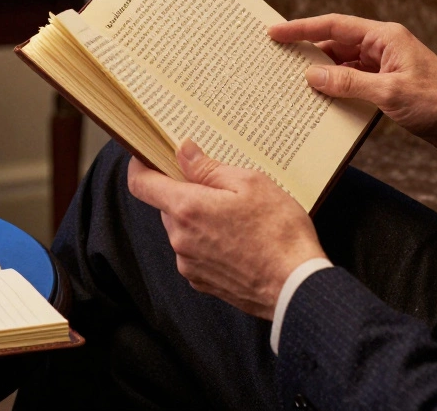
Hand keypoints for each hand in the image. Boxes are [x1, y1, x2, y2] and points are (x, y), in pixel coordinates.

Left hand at [127, 140, 325, 319]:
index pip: (141, 184)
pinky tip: (239, 242)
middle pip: (168, 206)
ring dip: (200, 219)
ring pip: (183, 230)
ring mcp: (189, 263)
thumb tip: (183, 151)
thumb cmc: (279, 233)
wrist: (296, 286)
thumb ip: (209, 167)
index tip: (148, 157)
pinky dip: (209, 243)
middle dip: (187, 193)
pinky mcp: (201, 281)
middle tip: (222, 189)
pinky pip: (195, 252)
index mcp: (187, 208)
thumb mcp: (250, 183)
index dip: (140, 166)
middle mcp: (180, 238)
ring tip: (239, 219)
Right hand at [270, 14, 436, 164]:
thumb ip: (349, 83)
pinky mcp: (387, 87)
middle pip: (335, 44)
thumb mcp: (390, 93)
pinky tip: (320, 102)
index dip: (301, 28)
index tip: (274, 32)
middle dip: (307, 52)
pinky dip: (336, 90)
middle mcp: (382, 48)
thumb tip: (313, 76)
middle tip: (276, 60)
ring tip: (291, 83)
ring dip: (321, 75)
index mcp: (384, 37)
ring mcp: (385, 67)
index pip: (333, 26)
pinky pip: (353, 83)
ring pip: (342, 65)